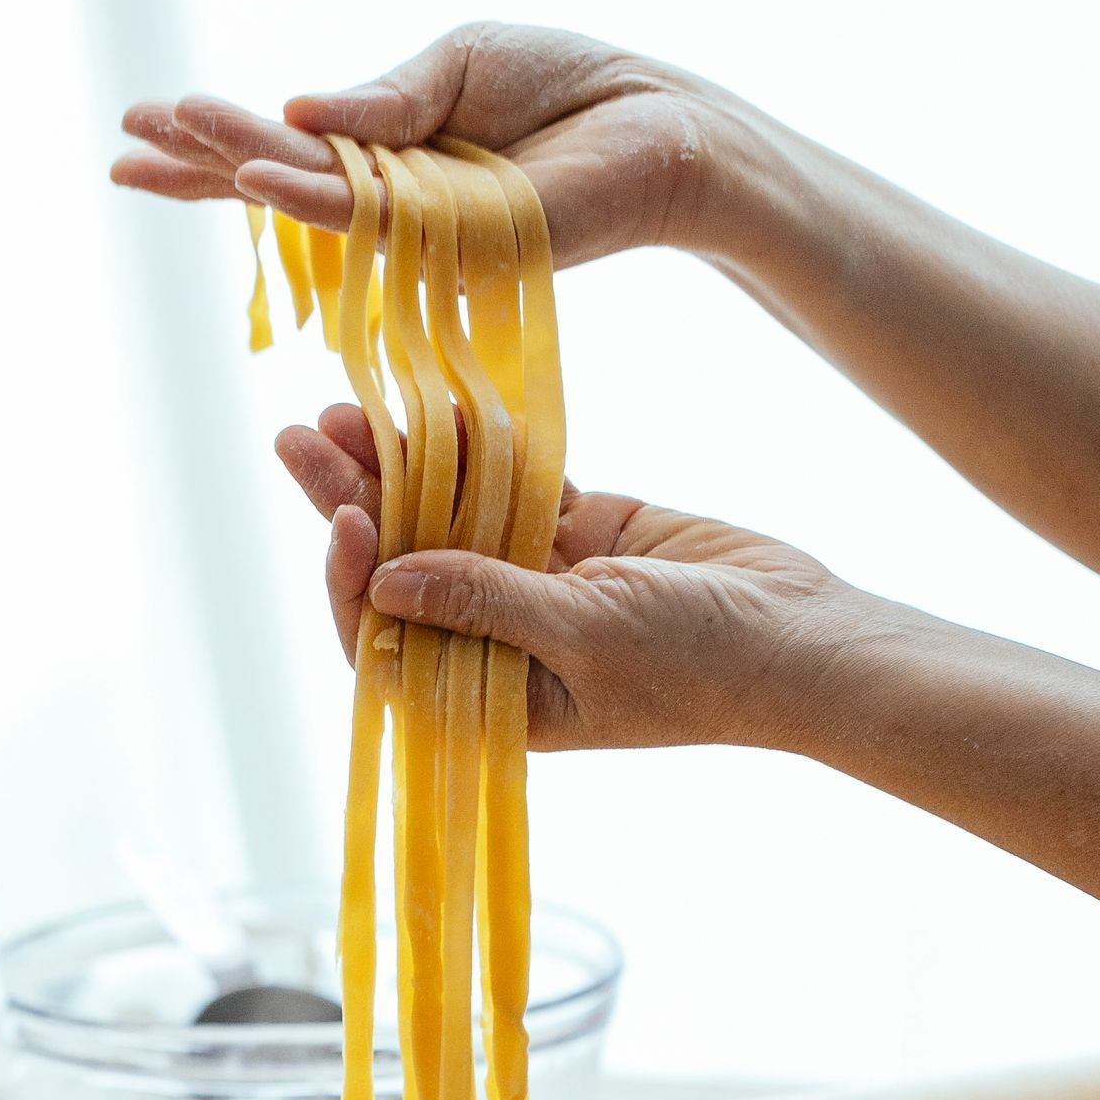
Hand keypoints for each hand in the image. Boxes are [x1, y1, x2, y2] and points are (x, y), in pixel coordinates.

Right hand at [113, 24, 738, 267]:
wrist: (656, 127)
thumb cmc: (567, 93)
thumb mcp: (462, 66)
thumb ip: (385, 99)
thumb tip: (300, 112)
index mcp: (389, 152)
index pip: (289, 147)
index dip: (220, 140)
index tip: (148, 124)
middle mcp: (395, 202)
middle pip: (281, 186)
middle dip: (202, 168)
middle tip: (122, 153)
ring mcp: (421, 228)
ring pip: (312, 205)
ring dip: (235, 174)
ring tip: (162, 148)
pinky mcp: (459, 243)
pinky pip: (377, 220)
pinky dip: (317, 199)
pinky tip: (262, 184)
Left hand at [278, 403, 856, 750]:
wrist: (802, 634)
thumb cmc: (702, 666)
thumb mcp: (587, 635)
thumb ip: (486, 601)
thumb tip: (384, 583)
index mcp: (490, 697)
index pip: (390, 644)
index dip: (352, 584)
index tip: (344, 520)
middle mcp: (500, 643)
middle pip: (402, 568)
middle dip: (350, 507)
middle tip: (297, 439)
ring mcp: (538, 581)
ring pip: (446, 518)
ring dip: (399, 466)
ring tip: (342, 406)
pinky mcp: (579, 530)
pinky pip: (510, 483)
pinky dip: (476, 445)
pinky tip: (433, 402)